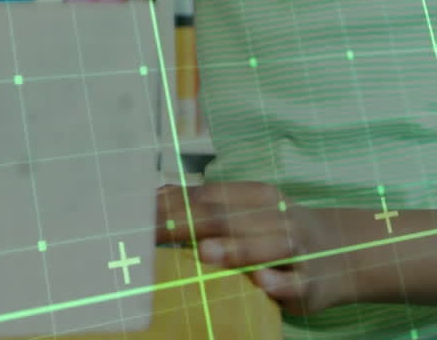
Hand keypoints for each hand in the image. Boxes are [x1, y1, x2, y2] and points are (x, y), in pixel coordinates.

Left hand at [157, 182, 354, 314]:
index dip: (170, 206)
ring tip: (205, 253)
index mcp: (257, 196)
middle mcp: (277, 217)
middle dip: (187, 225)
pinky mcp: (313, 282)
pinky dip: (280, 283)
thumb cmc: (275, 230)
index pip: (207, 197)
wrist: (344, 251)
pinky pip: (297, 282)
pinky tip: (263, 283)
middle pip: (228, 218)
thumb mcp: (247, 210)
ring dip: (236, 249)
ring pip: (268, 246)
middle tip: (153, 234)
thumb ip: (205, 204)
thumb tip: (152, 196)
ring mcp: (298, 249)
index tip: (135, 219)